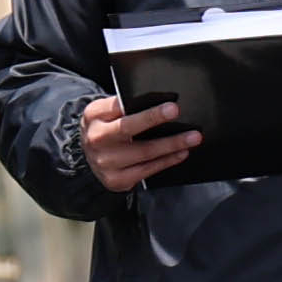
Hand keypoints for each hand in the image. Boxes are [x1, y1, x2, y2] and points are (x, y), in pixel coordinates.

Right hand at [78, 94, 203, 192]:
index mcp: (94, 115)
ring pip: (144, 152)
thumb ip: (124, 106)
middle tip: (176, 113)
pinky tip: (180, 153)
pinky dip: (167, 161)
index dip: (143, 107)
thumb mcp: (106, 112)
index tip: (168, 105)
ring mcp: (105, 162)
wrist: (89, 156)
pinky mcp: (116, 179)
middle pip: (128, 128)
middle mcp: (96, 138)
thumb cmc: (105, 128)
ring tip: (192, 138)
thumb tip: (160, 102)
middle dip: (154, 119)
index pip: (119, 107)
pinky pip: (147, 170)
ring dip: (171, 144)